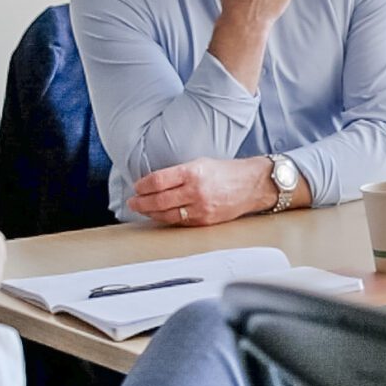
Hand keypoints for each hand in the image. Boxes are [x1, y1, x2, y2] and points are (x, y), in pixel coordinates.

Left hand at [129, 157, 280, 225]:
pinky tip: (159, 216)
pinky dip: (166, 219)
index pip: (159, 180)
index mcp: (193, 172)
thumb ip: (178, 173)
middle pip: (159, 200)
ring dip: (150, 213)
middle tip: (132, 202)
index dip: (143, 185)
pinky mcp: (205, 221)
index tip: (137, 187)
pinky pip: (180, 222)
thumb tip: (155, 183)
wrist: (253, 185)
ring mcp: (201, 208)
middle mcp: (196, 191)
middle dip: (141, 202)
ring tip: (141, 210)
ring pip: (167, 215)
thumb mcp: (201, 163)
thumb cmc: (227, 172)